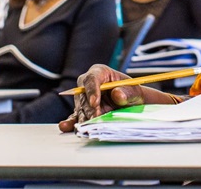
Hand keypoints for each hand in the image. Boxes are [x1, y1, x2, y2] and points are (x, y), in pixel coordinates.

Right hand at [57, 64, 172, 132]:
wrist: (130, 105)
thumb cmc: (131, 93)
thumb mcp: (134, 91)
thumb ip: (127, 92)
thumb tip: (117, 94)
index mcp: (100, 72)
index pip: (92, 78)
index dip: (92, 90)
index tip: (95, 102)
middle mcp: (88, 84)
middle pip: (83, 95)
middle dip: (90, 108)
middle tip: (96, 118)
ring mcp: (83, 98)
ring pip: (80, 108)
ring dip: (84, 118)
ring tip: (88, 127)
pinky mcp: (82, 111)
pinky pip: (75, 116)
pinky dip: (72, 122)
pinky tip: (66, 126)